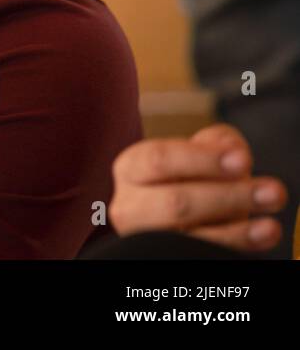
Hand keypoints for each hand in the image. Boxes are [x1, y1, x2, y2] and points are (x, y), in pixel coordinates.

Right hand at [110, 124, 288, 251]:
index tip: (243, 160)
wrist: (177, 218)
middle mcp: (129, 206)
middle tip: (273, 191)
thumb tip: (232, 152)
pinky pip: (200, 255)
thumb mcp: (198, 152)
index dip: (202, 160)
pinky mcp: (164, 259)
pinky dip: (234, 246)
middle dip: (228, 196)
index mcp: (131, 169)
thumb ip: (214, 142)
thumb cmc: (190, 179)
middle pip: (176, 202)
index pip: (159, 159)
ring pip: (188, 236)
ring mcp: (145, 238)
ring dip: (237, 230)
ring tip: (271, 224)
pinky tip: (260, 236)